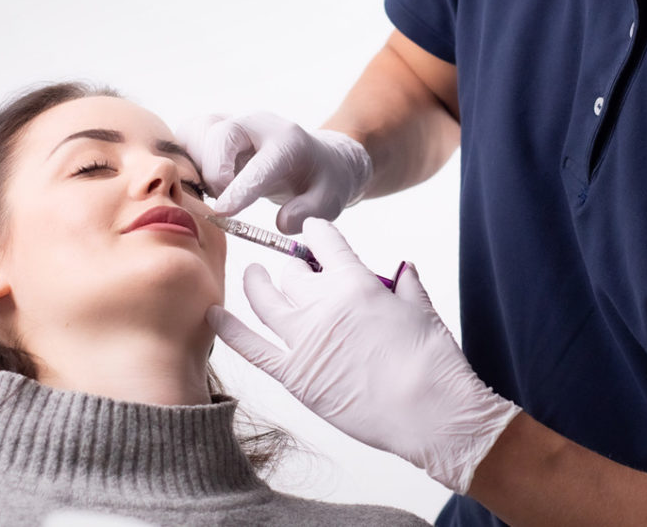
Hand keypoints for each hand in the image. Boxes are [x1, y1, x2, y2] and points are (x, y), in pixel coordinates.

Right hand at [181, 111, 373, 233]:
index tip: (224, 212)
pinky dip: (183, 160)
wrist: (316, 158)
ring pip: (195, 130)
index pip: (260, 163)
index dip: (241, 187)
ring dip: (194, 164)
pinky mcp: (212, 131)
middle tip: (224, 202)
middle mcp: (256, 125)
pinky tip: (198, 183)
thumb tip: (282, 222)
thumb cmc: (320, 181)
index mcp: (288, 142)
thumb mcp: (329, 200)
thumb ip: (309, 212)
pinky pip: (184, 137)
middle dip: (214, 171)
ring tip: (211, 191)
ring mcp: (231, 123)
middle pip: (219, 133)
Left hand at [207, 218, 519, 494]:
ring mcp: (304, 340)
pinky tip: (213, 314)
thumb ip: (406, 285)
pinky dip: (228, 329)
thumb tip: (402, 268)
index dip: (315, 233)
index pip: (323, 242)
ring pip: (264, 299)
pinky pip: (251, 347)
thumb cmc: (433, 364)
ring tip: (254, 276)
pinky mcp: (294, 375)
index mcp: (355, 282)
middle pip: (292, 272)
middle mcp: (322, 305)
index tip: (311, 233)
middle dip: (293, 266)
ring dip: (255, 283)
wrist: (431, 413)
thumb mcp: (423, 312)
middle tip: (295, 269)